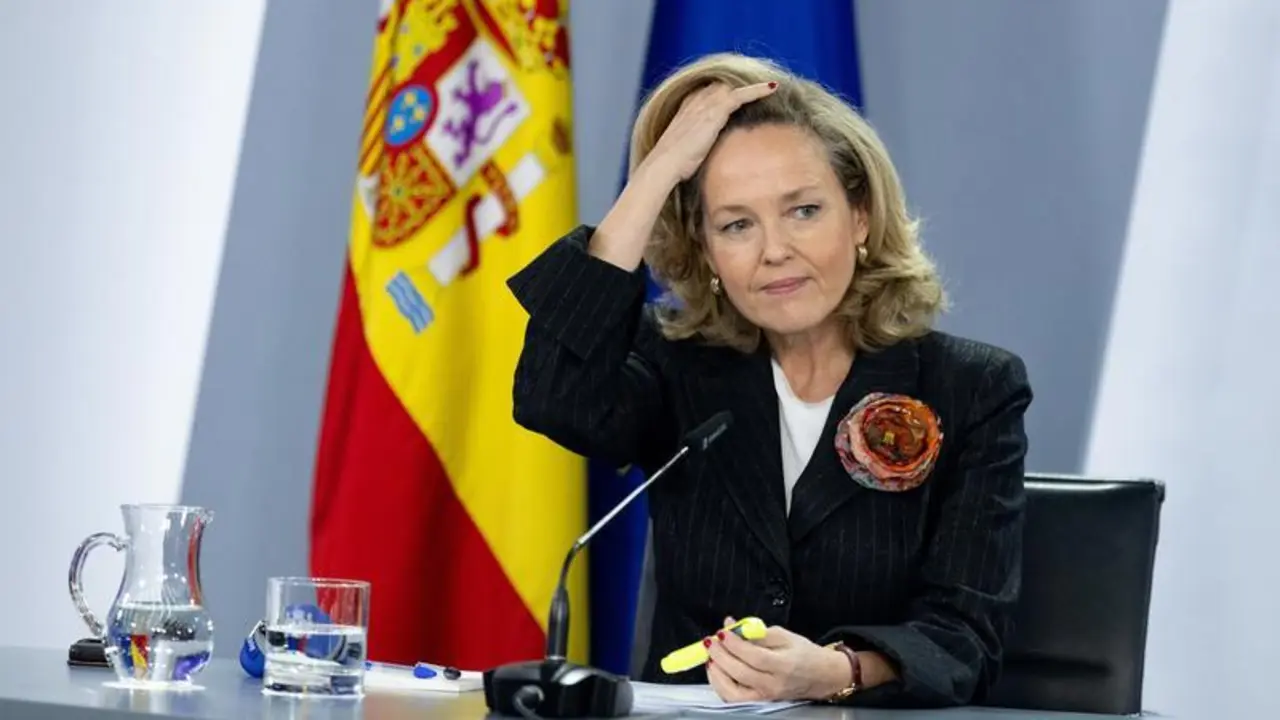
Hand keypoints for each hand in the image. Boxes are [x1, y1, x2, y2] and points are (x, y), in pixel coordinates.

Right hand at [642, 81, 778, 183]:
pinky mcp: (716, 111)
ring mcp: (705, 105)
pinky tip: (773, 87)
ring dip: (751, 86)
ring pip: (733, 87)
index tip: (735, 94)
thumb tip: (702, 160)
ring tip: (770, 86)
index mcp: (686, 110)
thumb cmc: (672, 166)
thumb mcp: (686, 152)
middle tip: (758, 88)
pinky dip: (758, 89)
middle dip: (737, 86)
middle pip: (721, 86)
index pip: (707, 92)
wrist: (665, 165)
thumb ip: (696, 147)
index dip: (722, 92)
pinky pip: (742, 94)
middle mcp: (695, 102)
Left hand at [705, 617, 850, 702]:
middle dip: (720, 655)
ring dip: (716, 672)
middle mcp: (774, 685)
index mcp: (784, 665)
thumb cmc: (804, 654)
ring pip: (733, 691)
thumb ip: (756, 631)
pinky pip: (734, 698)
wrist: (821, 676)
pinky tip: (717, 670)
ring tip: (711, 656)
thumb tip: (731, 624)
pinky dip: (720, 684)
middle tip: (711, 642)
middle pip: (740, 672)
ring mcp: (766, 697)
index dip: (734, 644)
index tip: (722, 632)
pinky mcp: (760, 702)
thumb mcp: (784, 635)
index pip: (754, 656)